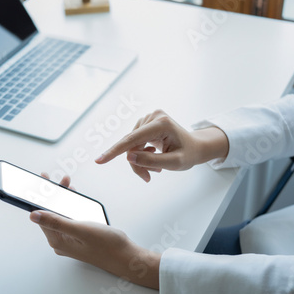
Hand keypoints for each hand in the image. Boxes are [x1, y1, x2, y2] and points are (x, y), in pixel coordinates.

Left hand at [31, 174, 159, 289]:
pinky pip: (69, 218)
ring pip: (60, 214)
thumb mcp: (80, 229)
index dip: (41, 197)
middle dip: (53, 195)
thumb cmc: (107, 246)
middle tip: (59, 179)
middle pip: (50, 214)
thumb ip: (56, 222)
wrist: (125, 256)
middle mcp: (61, 241)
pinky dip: (70, 206)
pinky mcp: (78, 237)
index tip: (41, 182)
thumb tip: (34, 215)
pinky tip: (74, 197)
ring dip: (62, 199)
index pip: (41, 216)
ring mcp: (69, 240)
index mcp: (57, 240)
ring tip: (67, 184)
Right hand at [95, 109, 228, 181]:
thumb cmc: (188, 154)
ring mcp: (148, 118)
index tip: (99, 160)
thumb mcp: (174, 163)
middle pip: (131, 144)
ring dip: (140, 160)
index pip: (133, 139)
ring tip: (156, 167)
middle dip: (137, 163)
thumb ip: (151, 161)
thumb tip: (128, 157)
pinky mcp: (145, 122)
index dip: (115, 151)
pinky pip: (134, 143)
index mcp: (161, 123)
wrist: (195, 147)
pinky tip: (153, 155)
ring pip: (131, 145)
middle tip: (148, 177)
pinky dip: (140, 154)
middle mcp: (153, 116)